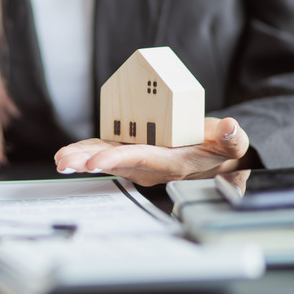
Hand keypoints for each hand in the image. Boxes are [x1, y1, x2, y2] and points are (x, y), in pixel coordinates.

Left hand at [54, 117, 249, 185]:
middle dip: (87, 161)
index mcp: (170, 162)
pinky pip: (105, 151)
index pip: (140, 159)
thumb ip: (232, 138)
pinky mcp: (131, 150)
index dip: (116, 159)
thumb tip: (230, 127)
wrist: (213, 158)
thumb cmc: (219, 149)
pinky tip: (68, 153)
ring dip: (81, 158)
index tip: (95, 161)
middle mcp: (149, 165)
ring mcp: (138, 159)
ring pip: (106, 158)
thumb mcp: (233, 144)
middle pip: (114, 162)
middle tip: (64, 161)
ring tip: (60, 159)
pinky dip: (86, 151)